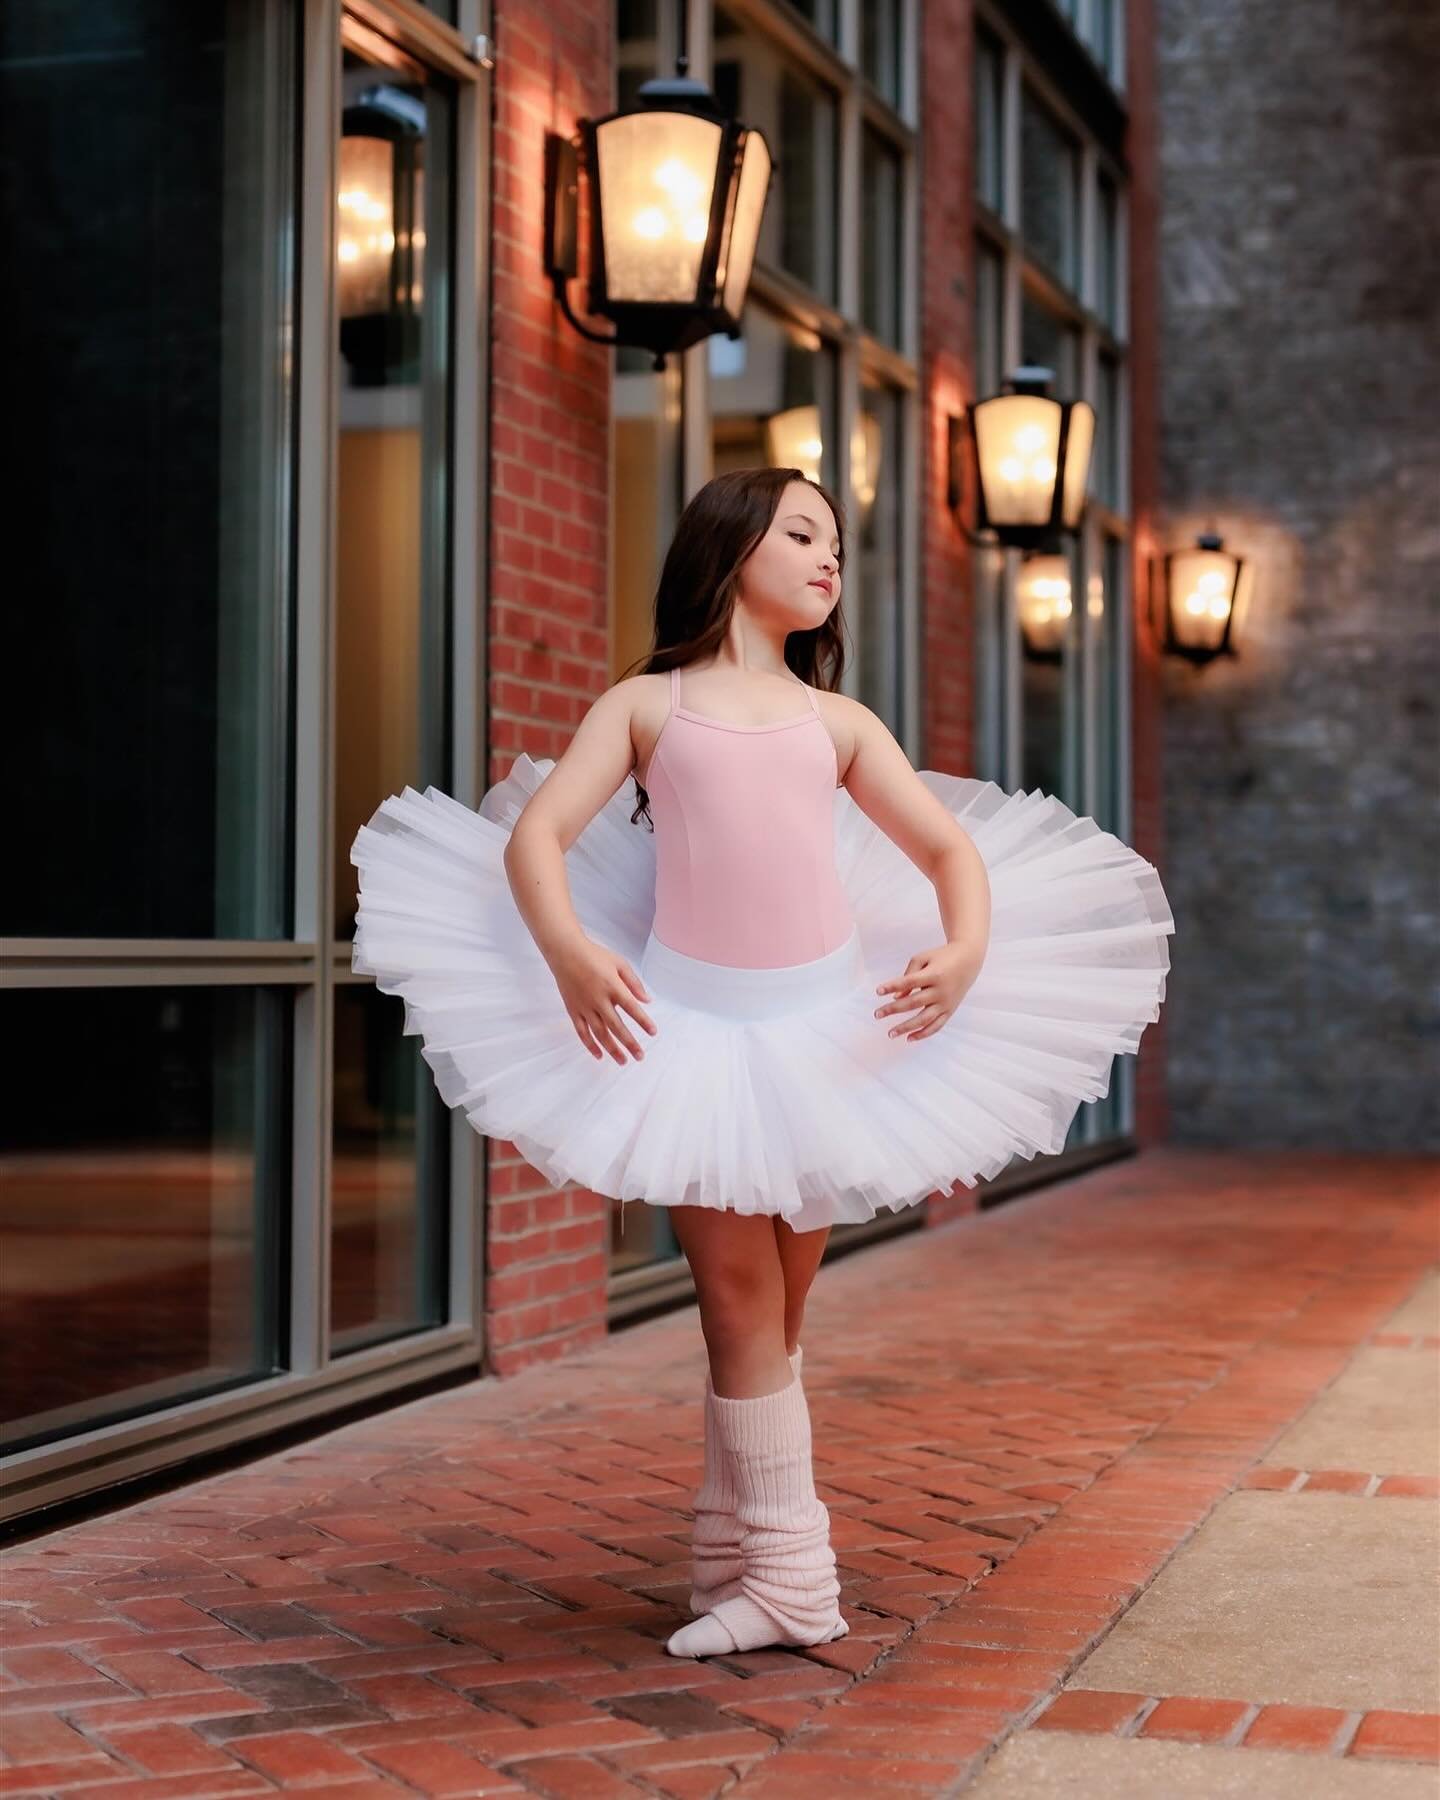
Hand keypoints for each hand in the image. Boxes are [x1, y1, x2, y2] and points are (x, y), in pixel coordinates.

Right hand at [550, 936, 657, 1062]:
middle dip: (629, 1043)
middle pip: (616, 1026)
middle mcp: (598, 999)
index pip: (631, 1008)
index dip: (643, 1021)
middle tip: (640, 1056)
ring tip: (623, 1061)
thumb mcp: (619, 963)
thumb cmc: (595, 956)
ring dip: (612, 1049)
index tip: (653, 1033)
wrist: (566, 953)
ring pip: (599, 1033)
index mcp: (612, 986)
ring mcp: (584, 1007)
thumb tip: (647, 1000)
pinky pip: (582, 1032)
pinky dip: (590, 1045)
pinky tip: (600, 1056)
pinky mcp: (573, 1011)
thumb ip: (634, 982)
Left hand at [874, 940, 984, 1041]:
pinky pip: (936, 1026)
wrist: (968, 960)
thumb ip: (908, 975)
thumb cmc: (941, 957)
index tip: (878, 991)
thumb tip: (896, 997)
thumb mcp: (923, 958)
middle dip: (893, 1009)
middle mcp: (940, 991)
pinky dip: (923, 1034)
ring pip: (924, 1019)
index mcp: (933, 975)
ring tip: (890, 1033)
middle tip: (877, 1014)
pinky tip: (909, 1038)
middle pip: (913, 1003)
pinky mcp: (950, 1010)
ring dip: (906, 1027)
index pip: (908, 982)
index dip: (892, 986)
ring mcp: (946, 1003)